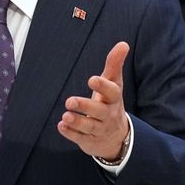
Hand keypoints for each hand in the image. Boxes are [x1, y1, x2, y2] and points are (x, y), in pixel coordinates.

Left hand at [57, 42, 129, 159]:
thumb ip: (114, 65)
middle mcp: (108, 115)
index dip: (103, 86)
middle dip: (85, 106)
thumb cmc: (110, 103)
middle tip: (69, 101)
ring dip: (77, 121)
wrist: (117, 138)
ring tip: (65, 116)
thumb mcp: (113, 84)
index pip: (112, 92)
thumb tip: (123, 44)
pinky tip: (61, 126)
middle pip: (99, 111)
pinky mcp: (89, 141)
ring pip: (89, 126)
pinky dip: (71, 133)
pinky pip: (80, 138)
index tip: (92, 79)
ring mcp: (99, 129)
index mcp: (113, 99)